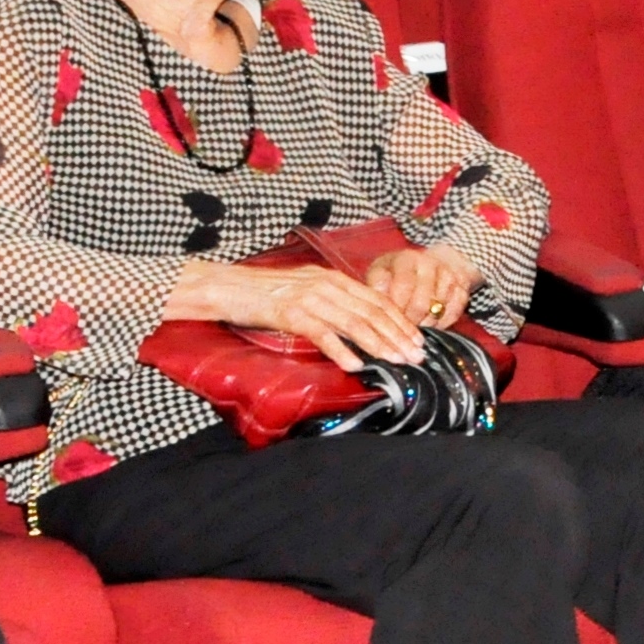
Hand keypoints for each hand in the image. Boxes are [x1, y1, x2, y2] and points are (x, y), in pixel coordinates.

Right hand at [173, 262, 423, 369]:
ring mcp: (309, 298)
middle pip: (372, 312)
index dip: (400, 320)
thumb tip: (358, 323)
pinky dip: (342, 350)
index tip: (417, 339)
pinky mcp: (291, 314)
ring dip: (379, 344)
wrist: (226, 286)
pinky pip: (323, 334)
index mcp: (332, 278)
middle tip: (417, 355)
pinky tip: (356, 365)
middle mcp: (326, 285)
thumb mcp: (305, 290)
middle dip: (398, 335)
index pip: (376, 300)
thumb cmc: (264, 293)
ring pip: (354, 322)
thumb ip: (332, 301)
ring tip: (397, 361)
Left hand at [360, 246, 483, 329]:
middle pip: (422, 302)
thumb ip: (376, 284)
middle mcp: (431, 263)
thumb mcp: (380, 272)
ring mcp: (449, 275)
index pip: (403, 287)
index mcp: (407, 258)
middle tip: (402, 331)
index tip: (389, 321)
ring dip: (425, 324)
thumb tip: (379, 296)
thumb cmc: (396, 273)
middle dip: (410, 322)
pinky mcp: (462, 288)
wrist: (429, 264)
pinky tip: (431, 325)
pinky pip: (454, 313)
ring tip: (415, 329)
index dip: (397, 309)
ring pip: (438, 310)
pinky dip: (442, 324)